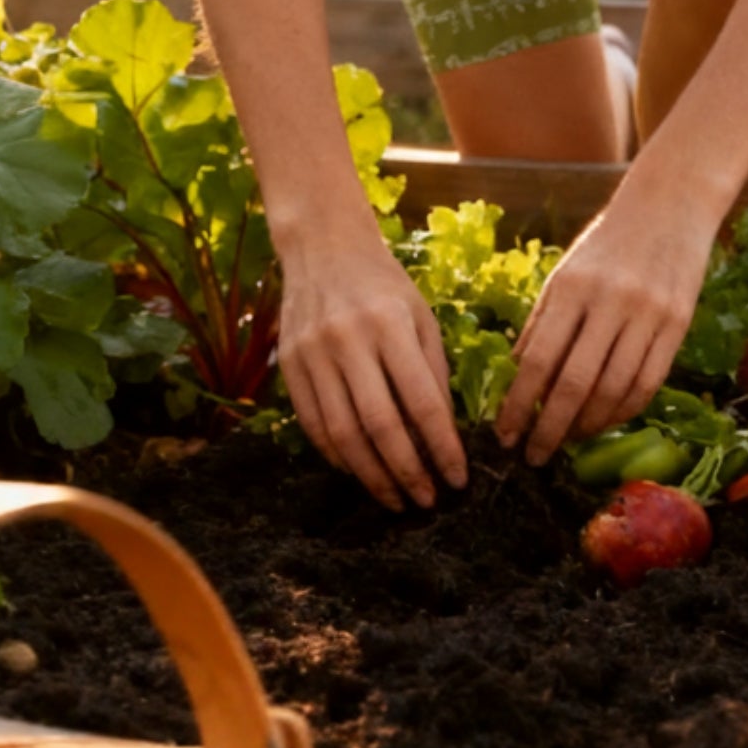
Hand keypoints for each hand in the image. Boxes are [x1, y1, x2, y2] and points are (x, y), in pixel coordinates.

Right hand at [278, 226, 466, 510]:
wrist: (321, 247)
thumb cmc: (384, 285)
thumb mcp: (422, 317)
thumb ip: (434, 372)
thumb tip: (444, 435)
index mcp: (391, 326)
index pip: (423, 403)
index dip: (443, 448)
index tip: (458, 478)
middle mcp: (349, 341)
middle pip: (380, 426)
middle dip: (407, 472)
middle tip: (426, 501)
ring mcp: (313, 354)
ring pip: (342, 433)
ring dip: (371, 475)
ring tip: (394, 498)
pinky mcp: (289, 365)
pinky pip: (314, 424)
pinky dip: (337, 455)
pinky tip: (359, 470)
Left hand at [495, 176, 717, 465]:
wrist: (670, 208)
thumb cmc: (607, 245)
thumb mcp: (563, 275)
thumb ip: (541, 325)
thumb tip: (515, 376)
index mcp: (572, 289)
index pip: (538, 361)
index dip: (519, 405)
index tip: (506, 434)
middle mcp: (611, 303)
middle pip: (575, 385)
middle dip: (550, 429)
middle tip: (534, 455)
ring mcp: (648, 316)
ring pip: (614, 391)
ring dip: (587, 426)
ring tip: (568, 439)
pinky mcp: (678, 326)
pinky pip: (647, 384)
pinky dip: (622, 411)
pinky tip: (603, 421)